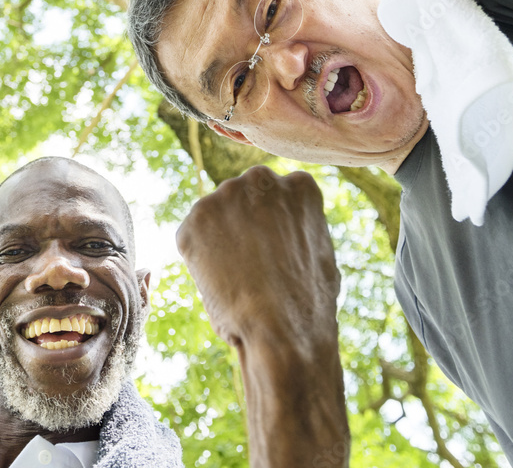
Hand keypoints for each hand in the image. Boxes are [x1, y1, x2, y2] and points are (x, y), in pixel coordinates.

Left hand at [176, 167, 340, 350]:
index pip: (277, 195)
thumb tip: (281, 228)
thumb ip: (297, 229)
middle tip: (252, 265)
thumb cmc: (307, 305)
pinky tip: (219, 283)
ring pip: (215, 218)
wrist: (282, 331)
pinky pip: (192, 240)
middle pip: (242, 198)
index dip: (273, 226)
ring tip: (238, 279)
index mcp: (298, 187)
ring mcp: (225, 196)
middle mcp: (259, 179)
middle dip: (241, 225)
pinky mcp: (194, 220)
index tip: (276, 250)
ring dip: (218, 242)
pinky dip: (199, 261)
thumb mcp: (320, 254)